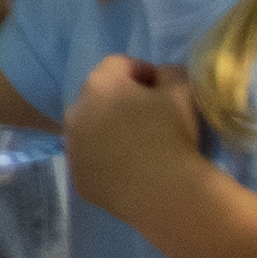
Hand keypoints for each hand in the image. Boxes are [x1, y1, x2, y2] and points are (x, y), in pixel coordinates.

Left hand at [62, 50, 218, 231]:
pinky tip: (131, 170)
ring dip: (111, 132)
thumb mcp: (183, 91)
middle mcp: (76, 112)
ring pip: (92, 131)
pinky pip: (93, 162)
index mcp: (98, 85)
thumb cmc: (171, 134)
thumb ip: (171, 73)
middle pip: (100, 97)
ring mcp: (73, 148)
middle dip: (123, 102)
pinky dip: (107, 161)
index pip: (118, 65)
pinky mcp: (79, 178)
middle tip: (152, 117)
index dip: (143, 72)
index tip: (163, 88)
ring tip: (141, 145)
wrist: (163, 192)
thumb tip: (163, 76)